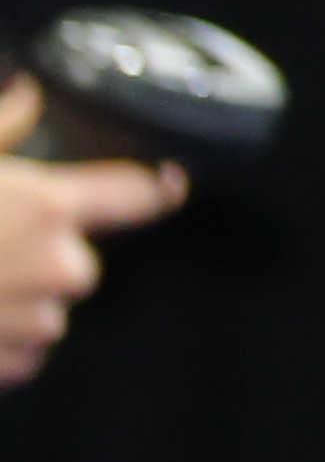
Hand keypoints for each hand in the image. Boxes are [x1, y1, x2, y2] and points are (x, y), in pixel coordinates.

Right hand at [0, 82, 181, 387]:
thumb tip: (30, 93)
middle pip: (78, 263)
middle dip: (42, 257)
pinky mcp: (7, 368)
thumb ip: (1, 124)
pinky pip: (19, 354)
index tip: (170, 185)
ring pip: (46, 312)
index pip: (136, 194)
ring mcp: (33, 326)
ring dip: (16, 302)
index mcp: (50, 208)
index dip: (155, 188)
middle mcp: (58, 268)